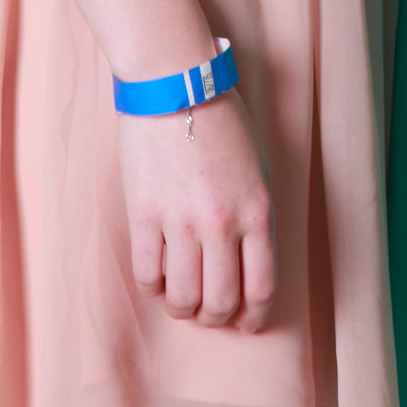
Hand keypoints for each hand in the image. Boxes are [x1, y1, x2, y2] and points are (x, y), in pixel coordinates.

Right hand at [119, 92, 276, 330]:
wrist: (175, 84)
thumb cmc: (220, 122)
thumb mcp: (257, 169)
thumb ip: (255, 217)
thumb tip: (246, 265)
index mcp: (258, 212)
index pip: (261, 287)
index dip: (252, 315)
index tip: (244, 323)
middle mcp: (223, 223)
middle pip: (221, 300)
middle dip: (216, 318)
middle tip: (209, 313)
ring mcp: (182, 221)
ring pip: (184, 296)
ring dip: (183, 308)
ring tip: (181, 300)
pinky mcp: (145, 215)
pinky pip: (148, 274)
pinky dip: (154, 287)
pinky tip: (158, 279)